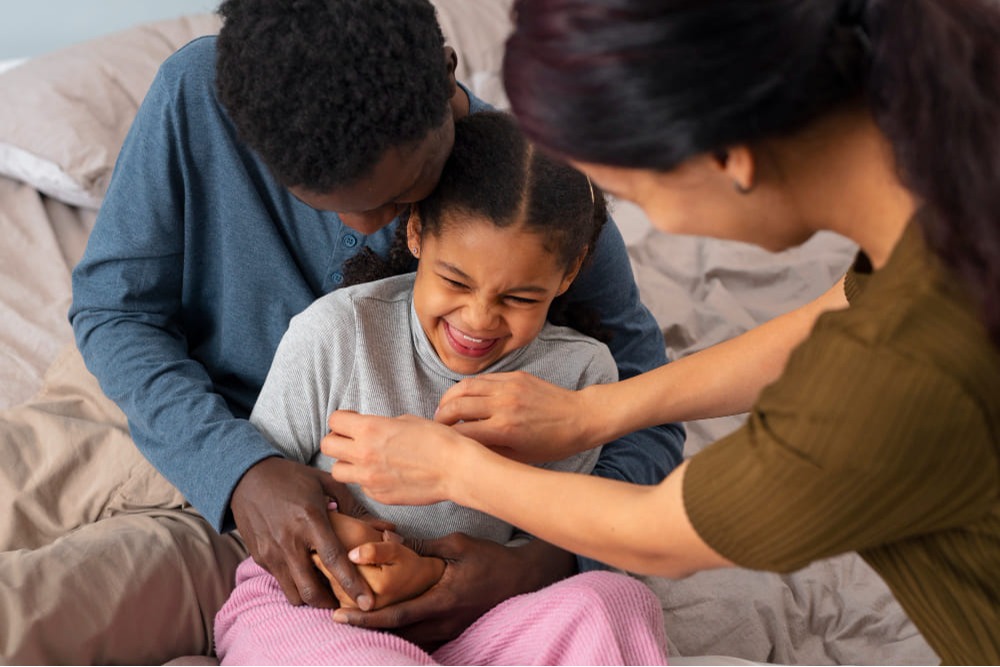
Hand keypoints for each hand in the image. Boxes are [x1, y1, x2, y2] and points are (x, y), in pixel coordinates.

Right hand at [229, 456, 374, 609]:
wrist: (247, 477)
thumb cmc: (293, 478)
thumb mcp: (326, 482)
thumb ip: (354, 506)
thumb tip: (384, 528)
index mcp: (310, 520)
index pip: (334, 560)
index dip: (353, 584)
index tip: (368, 602)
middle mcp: (288, 541)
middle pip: (311, 589)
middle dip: (331, 603)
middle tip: (346, 602)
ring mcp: (271, 552)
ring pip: (294, 594)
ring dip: (312, 597)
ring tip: (327, 590)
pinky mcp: (259, 558)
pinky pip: (281, 582)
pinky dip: (296, 585)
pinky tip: (307, 575)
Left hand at [323, 411, 473, 505]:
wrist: (455, 469)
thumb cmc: (437, 440)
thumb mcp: (406, 420)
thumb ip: (380, 425)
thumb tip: (371, 430)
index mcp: (370, 429)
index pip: (334, 421)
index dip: (342, 419)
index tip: (352, 421)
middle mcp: (363, 454)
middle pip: (327, 445)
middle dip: (337, 440)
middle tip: (351, 440)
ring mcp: (369, 478)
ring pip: (337, 471)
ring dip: (346, 463)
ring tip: (363, 460)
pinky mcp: (379, 496)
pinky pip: (361, 487)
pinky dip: (367, 480)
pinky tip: (385, 474)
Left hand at [330, 532, 575, 650]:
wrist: (523, 578)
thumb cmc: (491, 558)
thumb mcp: (457, 545)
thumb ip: (423, 548)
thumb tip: (390, 542)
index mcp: (443, 600)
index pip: (397, 615)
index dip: (366, 617)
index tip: (340, 614)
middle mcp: (444, 621)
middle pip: (396, 633)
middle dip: (365, 628)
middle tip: (335, 617)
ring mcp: (450, 629)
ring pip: (408, 638)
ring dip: (381, 630)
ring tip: (354, 619)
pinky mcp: (454, 629)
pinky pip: (421, 635)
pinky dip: (400, 630)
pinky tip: (385, 620)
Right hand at [435, 371, 596, 461]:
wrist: (579, 417)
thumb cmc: (552, 443)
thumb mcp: (520, 457)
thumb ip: (490, 451)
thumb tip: (465, 447)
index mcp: (505, 430)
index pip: (461, 432)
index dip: (447, 439)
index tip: (441, 444)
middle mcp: (503, 405)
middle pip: (456, 406)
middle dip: (440, 417)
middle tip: (436, 426)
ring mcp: (508, 387)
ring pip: (465, 387)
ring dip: (449, 398)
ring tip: (445, 409)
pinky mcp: (514, 376)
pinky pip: (482, 379)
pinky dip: (467, 388)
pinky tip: (463, 397)